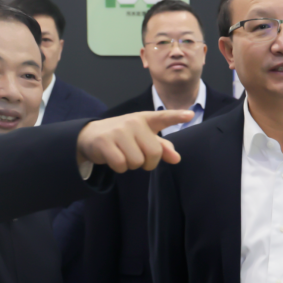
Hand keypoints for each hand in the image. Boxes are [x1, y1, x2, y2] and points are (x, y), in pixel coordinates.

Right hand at [77, 110, 192, 172]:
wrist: (92, 135)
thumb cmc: (125, 138)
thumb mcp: (144, 138)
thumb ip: (162, 148)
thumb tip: (177, 158)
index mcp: (146, 119)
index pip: (163, 117)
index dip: (177, 116)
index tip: (190, 115)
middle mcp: (133, 122)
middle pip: (154, 153)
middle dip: (148, 162)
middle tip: (137, 156)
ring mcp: (119, 130)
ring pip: (137, 162)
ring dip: (131, 165)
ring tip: (123, 154)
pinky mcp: (105, 141)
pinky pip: (121, 165)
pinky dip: (119, 168)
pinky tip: (114, 158)